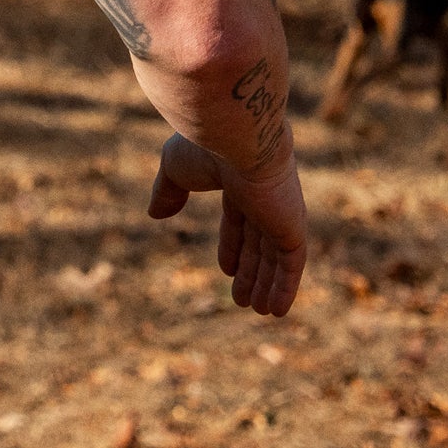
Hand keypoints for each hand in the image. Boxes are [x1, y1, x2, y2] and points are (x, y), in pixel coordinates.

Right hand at [147, 133, 307, 316]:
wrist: (237, 136)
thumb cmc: (204, 146)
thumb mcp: (175, 168)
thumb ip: (167, 191)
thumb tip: (154, 214)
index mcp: (239, 179)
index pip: (239, 218)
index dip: (233, 245)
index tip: (227, 269)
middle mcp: (265, 196)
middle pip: (259, 242)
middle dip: (252, 270)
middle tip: (243, 299)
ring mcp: (280, 212)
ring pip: (276, 257)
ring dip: (267, 285)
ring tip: (259, 311)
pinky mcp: (292, 226)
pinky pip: (292, 264)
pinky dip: (285, 288)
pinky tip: (276, 311)